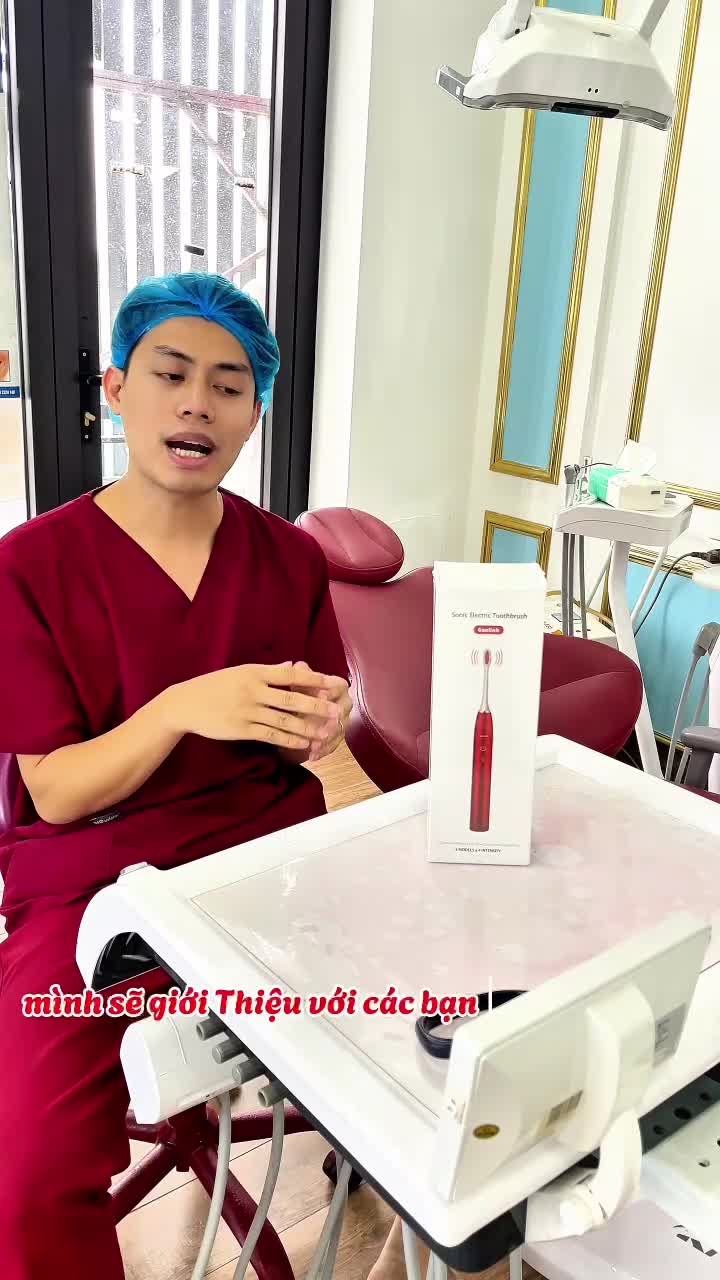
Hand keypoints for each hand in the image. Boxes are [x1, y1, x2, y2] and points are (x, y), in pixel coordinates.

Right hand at [163, 662, 338, 749]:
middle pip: (291, 699)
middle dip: (316, 705)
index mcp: (254, 672)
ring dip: (306, 728)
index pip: (290, 675)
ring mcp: (247, 711)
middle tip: (335, 711)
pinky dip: (288, 740)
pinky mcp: (242, 729)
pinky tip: (302, 743)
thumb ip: (267, 672)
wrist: (186, 704)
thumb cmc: (214, 686)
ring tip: (325, 732)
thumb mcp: (239, 672)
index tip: (332, 682)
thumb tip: (292, 667)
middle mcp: (253, 690)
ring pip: (283, 721)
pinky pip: (270, 736)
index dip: (313, 679)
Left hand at [291, 663, 351, 762]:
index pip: (339, 686)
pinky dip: (322, 751)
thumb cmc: (296, 693)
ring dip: (326, 738)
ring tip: (313, 745)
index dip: (331, 689)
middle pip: (342, 711)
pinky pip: (333, 745)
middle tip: (321, 724)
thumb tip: (294, 665)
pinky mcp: (337, 738)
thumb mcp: (295, 683)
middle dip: (330, 719)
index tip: (320, 695)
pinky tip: (312, 756)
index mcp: (337, 686)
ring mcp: (343, 721)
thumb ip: (297, 676)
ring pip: (338, 731)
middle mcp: (344, 703)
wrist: (293, 713)